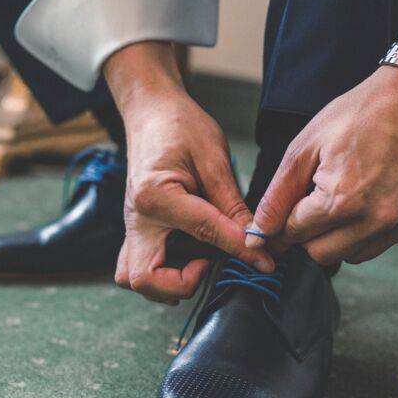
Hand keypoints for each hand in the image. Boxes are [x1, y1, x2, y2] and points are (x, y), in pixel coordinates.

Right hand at [104, 42, 273, 303]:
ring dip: (169, 284)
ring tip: (201, 261)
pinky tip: (189, 257)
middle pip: (145, 279)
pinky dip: (162, 274)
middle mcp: (136, 218)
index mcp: (156, 196)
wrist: (152, 112)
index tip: (265, 261)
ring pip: (136, 279)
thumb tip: (257, 241)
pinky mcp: (137, 230)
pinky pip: (138, 267)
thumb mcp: (214, 160)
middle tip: (210, 264)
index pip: (204, 234)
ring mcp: (132, 227)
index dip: (241, 250)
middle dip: (182, 285)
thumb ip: (233, 205)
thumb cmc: (181, 127)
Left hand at [247, 66, 397, 264]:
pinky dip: (369, 230)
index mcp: (342, 200)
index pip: (294, 235)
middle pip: (320, 254)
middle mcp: (375, 220)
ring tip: (346, 197)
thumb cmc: (359, 115)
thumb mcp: (306, 147)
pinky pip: (380, 244)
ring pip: (351, 255)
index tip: (280, 221)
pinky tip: (373, 198)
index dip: (282, 226)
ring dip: (339, 236)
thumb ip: (278, 196)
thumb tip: (258, 235)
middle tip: (315, 201)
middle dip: (309, 233)